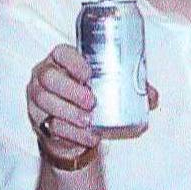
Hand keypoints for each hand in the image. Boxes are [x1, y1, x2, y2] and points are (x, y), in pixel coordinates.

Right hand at [26, 46, 161, 158]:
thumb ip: (132, 89)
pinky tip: (86, 136)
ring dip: (68, 112)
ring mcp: (37, 98)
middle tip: (91, 102)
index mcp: (62, 60)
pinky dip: (70, 132)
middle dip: (70, 90)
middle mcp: (45, 76)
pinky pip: (49, 126)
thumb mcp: (110, 89)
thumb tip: (152, 96)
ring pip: (45, 101)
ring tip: (88, 121)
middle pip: (48, 78)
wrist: (75, 129)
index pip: (61, 53)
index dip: (72, 61)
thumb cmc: (92, 99)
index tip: (88, 73)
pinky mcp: (38, 120)